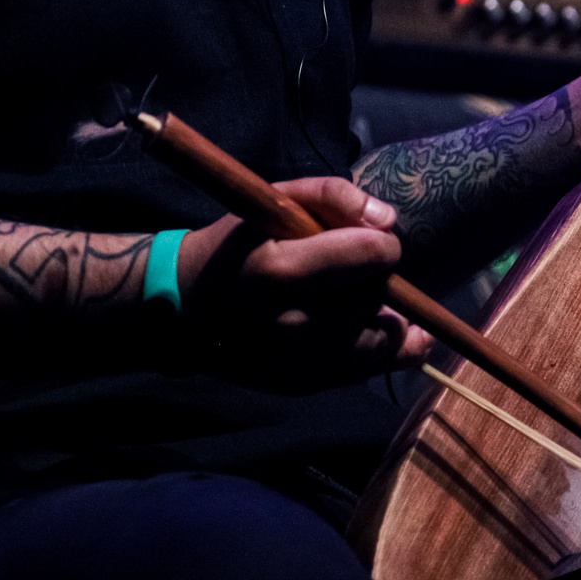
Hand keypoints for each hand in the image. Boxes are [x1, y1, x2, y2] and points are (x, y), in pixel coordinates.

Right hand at [179, 177, 434, 386]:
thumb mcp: (272, 201)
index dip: (383, 244)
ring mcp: (294, 360)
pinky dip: (389, 352)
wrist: (185, 309)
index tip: (374, 241)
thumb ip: (331, 195)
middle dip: (381, 279)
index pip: (369, 256)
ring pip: (378, 340)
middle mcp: (288, 322)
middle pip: (375, 297)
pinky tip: (396, 333)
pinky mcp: (299, 384)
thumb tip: (387, 220)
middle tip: (363, 271)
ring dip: (389, 319)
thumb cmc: (235, 247)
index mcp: (279, 269)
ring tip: (376, 301)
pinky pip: (365, 371)